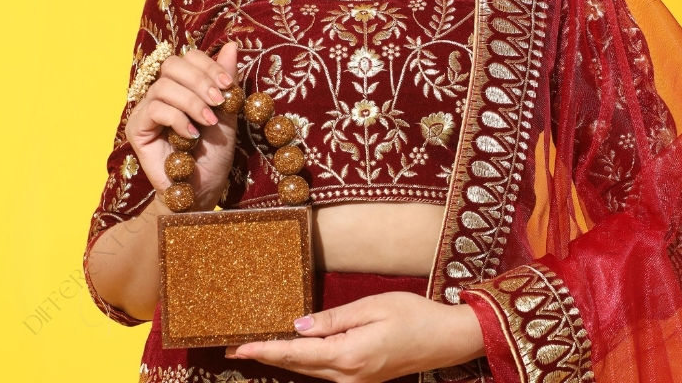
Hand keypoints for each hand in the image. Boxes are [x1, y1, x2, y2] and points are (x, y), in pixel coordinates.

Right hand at [125, 41, 238, 209]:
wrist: (201, 190)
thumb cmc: (214, 154)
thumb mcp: (227, 113)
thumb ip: (226, 82)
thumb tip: (232, 45)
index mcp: (185, 85)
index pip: (189, 57)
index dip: (209, 65)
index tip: (228, 84)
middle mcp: (164, 93)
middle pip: (173, 64)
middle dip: (200, 79)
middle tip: (218, 100)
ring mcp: (148, 109)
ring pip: (164, 86)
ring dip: (191, 101)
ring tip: (208, 121)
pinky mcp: (137, 128)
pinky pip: (154, 109)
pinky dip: (177, 118)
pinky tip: (191, 134)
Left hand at [226, 292, 484, 382]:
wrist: (445, 340)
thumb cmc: (413, 315)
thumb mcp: (373, 307)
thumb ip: (334, 319)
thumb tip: (299, 326)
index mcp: (349, 355)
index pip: (297, 354)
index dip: (266, 350)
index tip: (239, 347)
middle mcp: (348, 375)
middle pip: (298, 367)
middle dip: (267, 356)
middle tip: (236, 345)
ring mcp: (356, 380)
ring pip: (310, 371)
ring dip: (283, 360)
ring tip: (257, 347)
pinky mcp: (362, 378)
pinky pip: (325, 371)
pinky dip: (304, 361)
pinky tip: (294, 351)